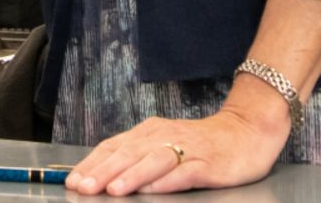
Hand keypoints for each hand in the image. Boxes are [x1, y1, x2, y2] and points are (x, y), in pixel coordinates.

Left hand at [64, 95, 289, 195]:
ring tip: (112, 190)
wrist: (247, 131)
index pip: (114, 146)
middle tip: (84, 187)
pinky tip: (155, 189)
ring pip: (154, 161)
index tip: (73, 180)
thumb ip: (138, 158)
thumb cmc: (203, 143)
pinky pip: (186, 171)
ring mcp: (188, 148)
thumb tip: (104, 176)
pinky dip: (168, 180)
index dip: (92, 164)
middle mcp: (165, 136)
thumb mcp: (165, 144)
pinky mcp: (209, 162)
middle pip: (129, 153)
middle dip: (103, 172)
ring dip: (132, 176)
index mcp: (150, 132)